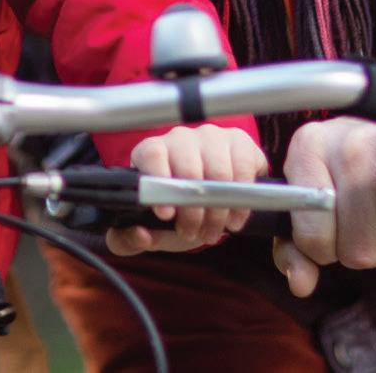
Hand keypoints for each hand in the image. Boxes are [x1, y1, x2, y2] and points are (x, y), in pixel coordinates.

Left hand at [105, 125, 268, 255]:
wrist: (208, 198)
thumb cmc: (175, 208)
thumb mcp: (152, 227)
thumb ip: (130, 238)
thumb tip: (139, 234)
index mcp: (152, 151)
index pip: (153, 155)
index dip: (159, 181)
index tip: (166, 214)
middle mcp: (180, 138)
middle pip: (190, 169)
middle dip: (194, 212)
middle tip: (194, 234)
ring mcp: (211, 136)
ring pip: (220, 173)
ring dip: (219, 211)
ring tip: (213, 230)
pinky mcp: (239, 142)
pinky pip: (245, 168)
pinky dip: (242, 202)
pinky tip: (233, 218)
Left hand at [271, 119, 375, 296]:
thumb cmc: (352, 165)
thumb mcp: (313, 192)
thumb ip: (295, 243)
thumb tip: (299, 284)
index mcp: (308, 147)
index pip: (313, 240)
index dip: (326, 248)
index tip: (335, 230)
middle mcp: (349, 144)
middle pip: (357, 251)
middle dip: (364, 247)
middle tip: (370, 219)